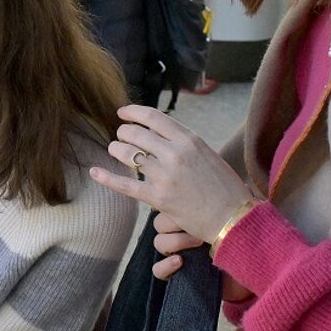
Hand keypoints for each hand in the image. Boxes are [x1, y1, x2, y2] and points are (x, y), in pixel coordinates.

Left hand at [90, 105, 257, 245]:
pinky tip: (94, 171)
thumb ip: (184, 143)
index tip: (122, 113)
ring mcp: (165, 176)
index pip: (153, 117)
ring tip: (114, 150)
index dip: (132, 112)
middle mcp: (176, 153)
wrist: (235, 218)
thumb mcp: (208, 154)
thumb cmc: (225, 187)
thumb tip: (158, 133)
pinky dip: (106, 177)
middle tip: (120, 136)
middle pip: (135, 133)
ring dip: (116, 150)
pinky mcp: (158, 198)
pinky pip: (125, 185)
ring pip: (127, 154)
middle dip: (123, 133)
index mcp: (190, 139)